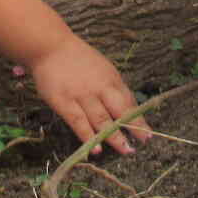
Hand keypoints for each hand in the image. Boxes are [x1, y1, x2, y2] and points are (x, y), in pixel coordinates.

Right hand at [31, 37, 148, 154]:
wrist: (50, 47)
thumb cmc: (78, 59)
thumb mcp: (103, 68)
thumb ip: (115, 87)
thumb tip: (131, 107)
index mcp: (111, 79)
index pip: (129, 102)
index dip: (139, 119)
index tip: (148, 134)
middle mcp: (99, 87)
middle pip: (120, 110)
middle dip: (133, 127)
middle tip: (143, 142)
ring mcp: (82, 95)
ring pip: (101, 119)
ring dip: (114, 136)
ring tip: (125, 150)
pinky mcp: (64, 102)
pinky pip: (78, 122)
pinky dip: (88, 136)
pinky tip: (96, 149)